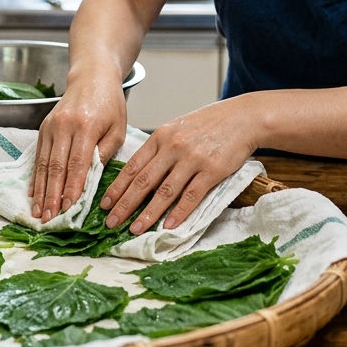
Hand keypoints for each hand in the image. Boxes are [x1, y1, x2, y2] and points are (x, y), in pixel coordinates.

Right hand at [30, 69, 127, 221]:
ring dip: (40, 190)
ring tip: (38, 211)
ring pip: (43, 163)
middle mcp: (64, 126)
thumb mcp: (118, 128)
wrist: (91, 77)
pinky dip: (35, 177)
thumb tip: (92, 179)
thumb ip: (105, 152)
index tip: (68, 207)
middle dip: (51, 195)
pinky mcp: (44, 128)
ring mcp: (51, 126)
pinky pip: (38, 156)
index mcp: (87, 125)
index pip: (77, 162)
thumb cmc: (110, 105)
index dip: (72, 187)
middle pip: (56, 166)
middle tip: (49, 217)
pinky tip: (33, 193)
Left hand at [101, 97, 258, 233]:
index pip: (132, 166)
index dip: (117, 187)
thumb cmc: (208, 124)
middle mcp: (173, 147)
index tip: (104, 203)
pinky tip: (168, 225)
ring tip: (135, 229)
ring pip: (165, 192)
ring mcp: (192, 159)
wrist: (242, 118)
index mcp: (160, 137)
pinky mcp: (212, 170)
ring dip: (148, 213)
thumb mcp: (177, 129)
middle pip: (143, 181)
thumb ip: (159, 148)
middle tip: (111, 222)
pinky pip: (192, 195)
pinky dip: (179, 212)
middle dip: (125, 204)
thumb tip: (140, 174)